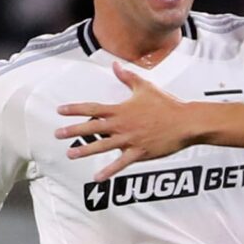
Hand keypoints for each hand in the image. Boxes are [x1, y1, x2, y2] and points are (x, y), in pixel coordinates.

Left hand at [55, 62, 191, 180]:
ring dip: (85, 150)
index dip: (75, 109)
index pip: (93, 108)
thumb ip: (127, 77)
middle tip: (58, 134)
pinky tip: (97, 178)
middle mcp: (122, 125)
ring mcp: (130, 140)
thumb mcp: (146, 87)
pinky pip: (121, 164)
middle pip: (92, 128)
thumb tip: (115, 65)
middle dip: (73, 131)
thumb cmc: (167, 104)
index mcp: (121, 110)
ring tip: (70, 154)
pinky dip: (109, 171)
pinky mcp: (139, 153)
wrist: (185, 122)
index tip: (60, 110)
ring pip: (102, 146)